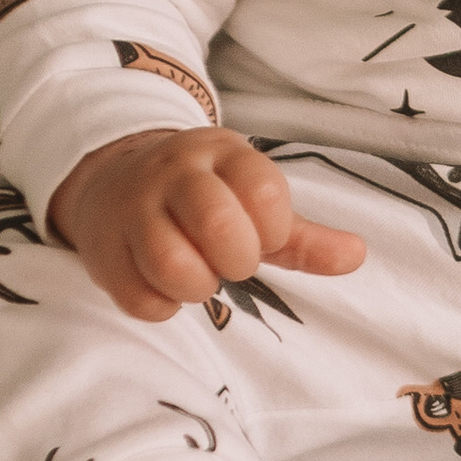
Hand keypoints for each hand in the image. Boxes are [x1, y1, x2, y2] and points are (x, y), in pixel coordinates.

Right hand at [47, 127, 365, 321]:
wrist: (112, 181)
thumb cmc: (204, 201)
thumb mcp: (254, 206)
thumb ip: (304, 237)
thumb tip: (358, 256)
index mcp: (223, 154)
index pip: (266, 191)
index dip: (271, 229)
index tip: (260, 235)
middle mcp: (176, 173)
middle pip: (218, 224)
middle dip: (237, 260)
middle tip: (231, 261)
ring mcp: (133, 208)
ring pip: (173, 265)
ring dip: (198, 287)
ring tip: (199, 276)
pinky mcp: (102, 250)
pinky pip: (140, 298)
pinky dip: (162, 305)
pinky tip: (164, 286)